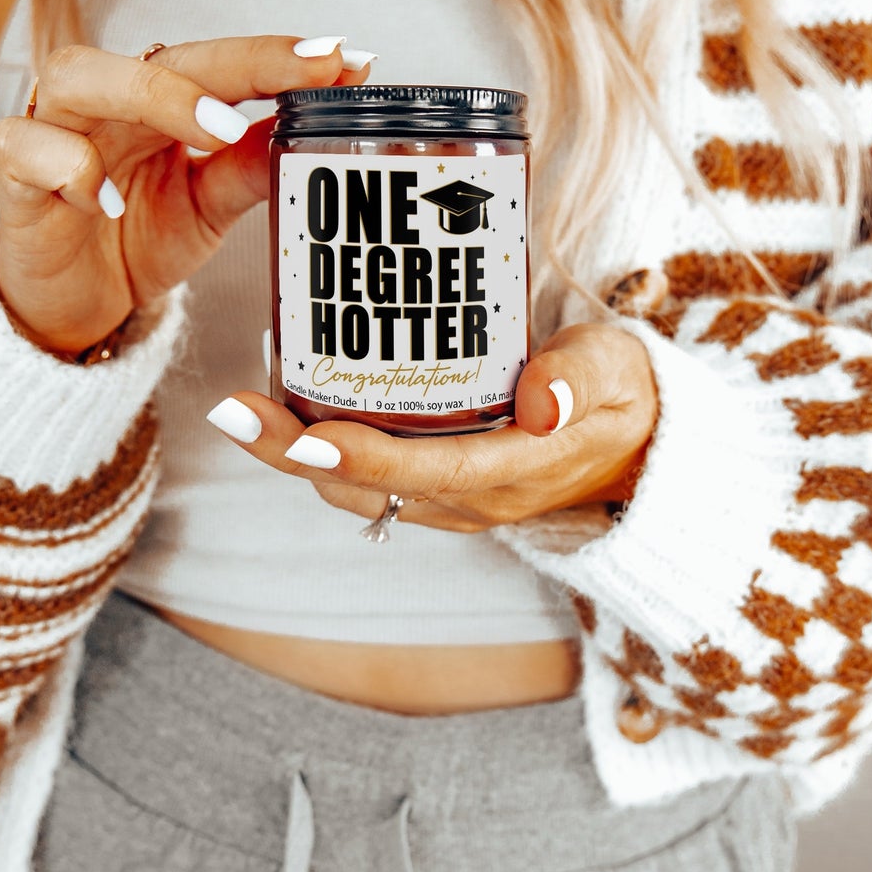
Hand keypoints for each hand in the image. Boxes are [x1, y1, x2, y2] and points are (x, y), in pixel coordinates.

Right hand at [0, 35, 370, 353]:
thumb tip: (322, 123)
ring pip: (79, 74)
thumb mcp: (208, 204)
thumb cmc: (135, 236)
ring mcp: (53, 131)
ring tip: (218, 132)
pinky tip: (102, 200)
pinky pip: (25, 147)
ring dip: (154, 96)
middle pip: (159, 55)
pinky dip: (68, 168)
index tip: (344, 58)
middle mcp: (106, 101)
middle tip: (305, 77)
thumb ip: (253, 163)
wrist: (73, 303)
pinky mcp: (13, 176)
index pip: (220, 64)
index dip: (279, 58)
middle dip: (237, 63)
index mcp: (157, 101)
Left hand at [210, 322, 659, 530]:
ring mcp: (451, 499)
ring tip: (247, 398)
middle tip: (230, 406)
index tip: (299, 434)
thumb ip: (581, 380)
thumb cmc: (625, 396)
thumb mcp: (619, 373)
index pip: (422, 471)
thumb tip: (537, 403)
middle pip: (362, 487)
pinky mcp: (441, 486)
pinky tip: (297, 399)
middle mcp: (470, 496)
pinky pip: (368, 477)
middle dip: (289, 454)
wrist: (640, 448)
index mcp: (513, 469)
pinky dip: (324, 447)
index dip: (357, 457)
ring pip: (355, 488)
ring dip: (294, 453)